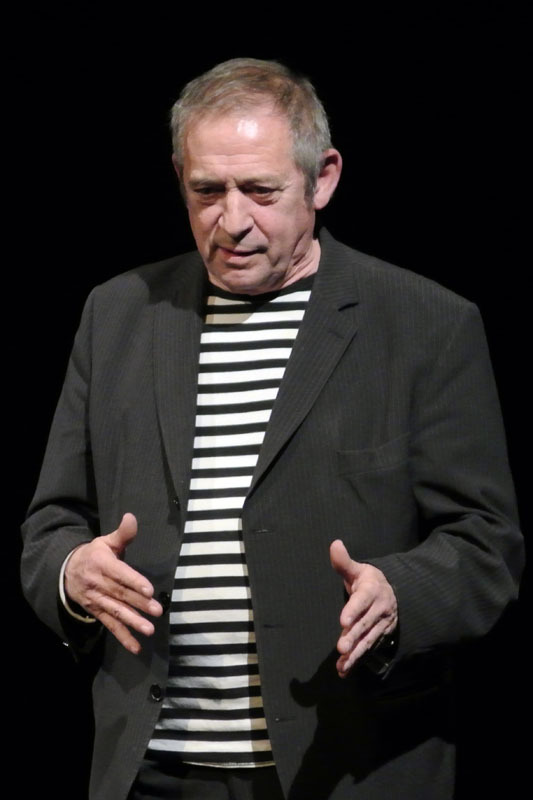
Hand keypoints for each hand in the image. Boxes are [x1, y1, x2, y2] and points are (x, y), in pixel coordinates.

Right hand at [64, 513, 162, 653]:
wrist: (67, 571)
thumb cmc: (94, 554)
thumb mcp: (105, 541)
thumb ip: (122, 533)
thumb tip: (132, 517)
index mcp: (102, 564)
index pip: (120, 573)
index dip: (134, 581)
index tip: (149, 589)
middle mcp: (98, 583)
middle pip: (121, 594)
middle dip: (139, 603)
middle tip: (157, 611)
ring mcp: (96, 600)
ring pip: (116, 611)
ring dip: (133, 622)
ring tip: (149, 630)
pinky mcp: (96, 612)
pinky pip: (110, 625)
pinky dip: (123, 637)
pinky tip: (136, 647)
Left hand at [330, 539, 397, 676]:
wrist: (391, 594)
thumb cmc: (368, 581)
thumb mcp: (357, 570)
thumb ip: (344, 562)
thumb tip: (334, 544)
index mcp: (372, 590)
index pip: (362, 600)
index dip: (353, 611)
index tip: (343, 621)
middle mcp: (379, 609)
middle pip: (365, 624)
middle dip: (353, 637)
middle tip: (341, 648)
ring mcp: (381, 625)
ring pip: (367, 640)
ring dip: (355, 653)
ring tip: (343, 662)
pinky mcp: (378, 637)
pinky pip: (367, 649)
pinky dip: (356, 660)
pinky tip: (344, 670)